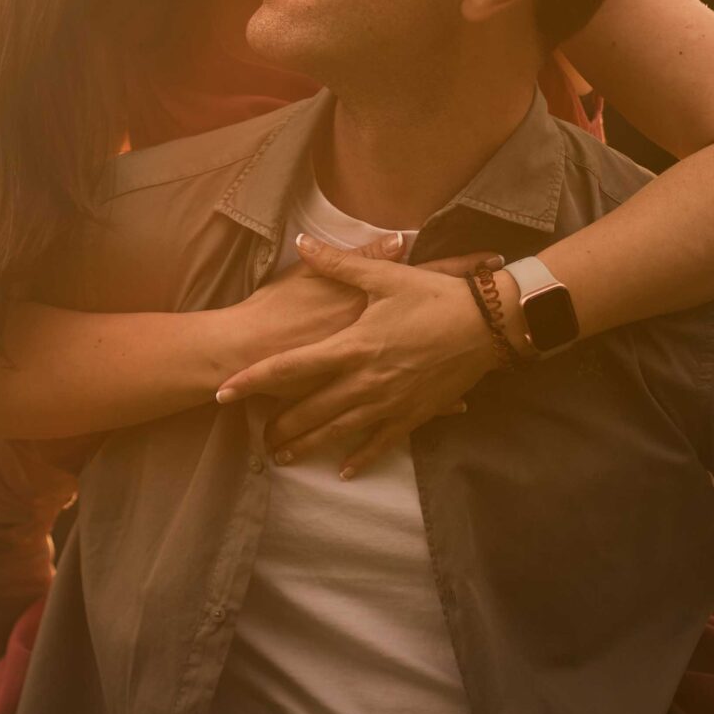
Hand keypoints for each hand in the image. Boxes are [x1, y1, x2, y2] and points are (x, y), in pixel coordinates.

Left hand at [216, 237, 505, 478]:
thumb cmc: (435, 297)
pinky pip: (380, 442)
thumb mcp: (386, 277)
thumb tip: (304, 241)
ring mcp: (388, 402)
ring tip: (283, 457)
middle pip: (309, 411)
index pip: (290, 367)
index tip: (225, 390)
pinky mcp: (412, 414)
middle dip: (279, 426)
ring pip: (338, 432)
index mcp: (352, 346)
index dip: (254, 380)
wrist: (488, 325)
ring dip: (309, 446)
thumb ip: (339, 263)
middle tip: (254, 439)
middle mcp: (364, 381)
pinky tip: (344, 471)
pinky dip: (360, 458)